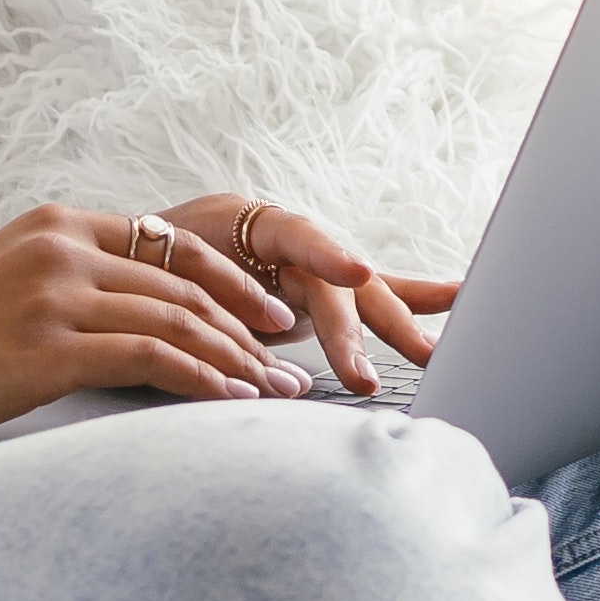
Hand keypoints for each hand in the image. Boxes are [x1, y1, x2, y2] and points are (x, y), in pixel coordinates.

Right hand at [0, 205, 315, 450]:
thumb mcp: (0, 292)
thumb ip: (63, 289)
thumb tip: (126, 323)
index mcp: (54, 223)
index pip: (169, 246)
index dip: (232, 283)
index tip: (271, 319)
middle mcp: (60, 245)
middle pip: (187, 282)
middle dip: (250, 328)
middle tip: (293, 366)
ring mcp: (53, 292)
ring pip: (179, 319)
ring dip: (239, 361)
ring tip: (277, 395)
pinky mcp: (46, 345)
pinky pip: (151, 358)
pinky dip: (203, 381)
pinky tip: (231, 405)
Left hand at [167, 194, 453, 401]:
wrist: (141, 260)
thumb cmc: (151, 266)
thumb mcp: (169, 275)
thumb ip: (204, 303)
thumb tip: (239, 357)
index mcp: (249, 222)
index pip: (295, 235)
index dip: (327, 254)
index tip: (357, 274)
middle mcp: (290, 242)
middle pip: (333, 284)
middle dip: (353, 332)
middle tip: (363, 379)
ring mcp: (311, 267)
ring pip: (358, 298)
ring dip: (393, 329)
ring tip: (432, 354)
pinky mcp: (320, 292)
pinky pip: (370, 295)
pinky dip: (414, 297)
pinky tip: (458, 296)